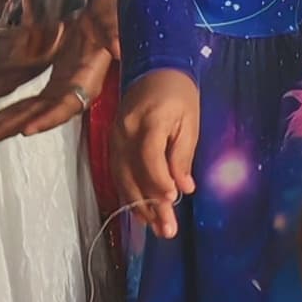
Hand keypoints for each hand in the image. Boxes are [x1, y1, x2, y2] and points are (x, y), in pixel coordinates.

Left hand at [0, 0, 118, 151]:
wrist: (102, 15)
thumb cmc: (107, 17)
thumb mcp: (111, 20)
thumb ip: (112, 32)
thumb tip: (118, 47)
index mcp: (86, 81)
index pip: (66, 105)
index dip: (49, 118)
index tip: (28, 129)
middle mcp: (69, 92)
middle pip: (36, 117)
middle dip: (5, 130)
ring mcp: (57, 92)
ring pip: (25, 115)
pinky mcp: (49, 87)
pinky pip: (23, 105)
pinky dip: (4, 114)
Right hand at [117, 68, 199, 232]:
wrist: (153, 70)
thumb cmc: (178, 94)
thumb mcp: (189, 122)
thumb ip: (183, 155)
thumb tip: (184, 188)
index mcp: (148, 120)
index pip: (149, 156)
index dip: (159, 180)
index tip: (172, 198)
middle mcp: (125, 131)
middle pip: (134, 174)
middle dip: (150, 205)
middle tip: (166, 230)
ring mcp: (115, 138)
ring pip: (123, 178)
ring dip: (139, 206)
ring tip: (156, 228)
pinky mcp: (112, 143)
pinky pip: (118, 173)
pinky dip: (129, 194)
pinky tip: (141, 211)